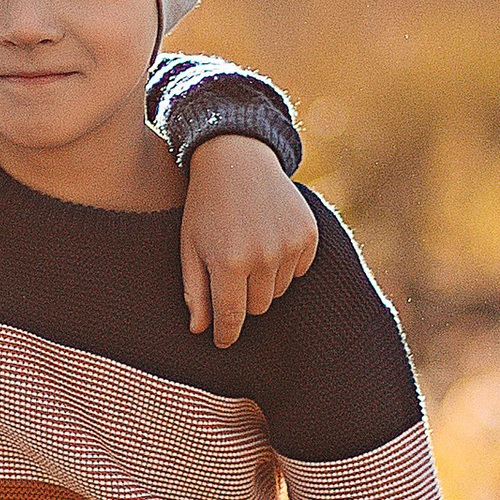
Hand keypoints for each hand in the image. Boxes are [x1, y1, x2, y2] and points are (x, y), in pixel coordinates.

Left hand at [181, 142, 317, 344]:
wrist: (237, 159)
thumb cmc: (206, 207)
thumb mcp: (190, 247)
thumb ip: (195, 291)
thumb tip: (200, 331)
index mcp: (229, 263)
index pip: (231, 318)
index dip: (226, 334)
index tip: (222, 340)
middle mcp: (263, 257)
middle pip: (258, 308)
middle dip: (243, 298)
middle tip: (231, 270)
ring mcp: (290, 245)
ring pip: (279, 291)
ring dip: (264, 280)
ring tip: (249, 248)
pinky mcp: (309, 235)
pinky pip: (300, 271)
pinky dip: (286, 263)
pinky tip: (269, 237)